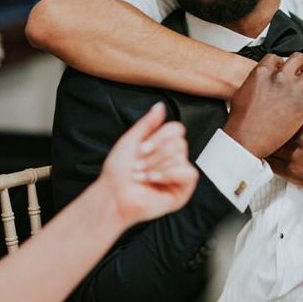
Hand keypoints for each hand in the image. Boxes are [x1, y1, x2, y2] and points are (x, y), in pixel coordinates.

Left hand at [98, 102, 197, 226]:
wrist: (113, 196)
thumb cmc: (118, 172)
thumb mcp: (131, 140)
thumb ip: (147, 123)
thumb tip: (160, 105)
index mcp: (164, 145)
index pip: (176, 129)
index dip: (159, 137)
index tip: (141, 148)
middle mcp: (174, 157)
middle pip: (179, 143)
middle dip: (155, 155)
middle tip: (139, 165)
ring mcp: (179, 173)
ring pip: (181, 157)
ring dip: (156, 167)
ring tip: (143, 176)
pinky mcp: (183, 189)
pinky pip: (189, 173)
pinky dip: (170, 174)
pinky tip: (154, 180)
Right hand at [223, 53, 302, 158]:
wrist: (245, 139)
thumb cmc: (240, 122)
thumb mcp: (241, 93)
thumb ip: (254, 83)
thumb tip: (258, 83)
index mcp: (262, 73)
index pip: (276, 57)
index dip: (282, 62)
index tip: (285, 68)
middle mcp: (279, 78)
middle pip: (298, 59)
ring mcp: (292, 91)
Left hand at [267, 110, 302, 220]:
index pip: (290, 106)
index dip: (282, 105)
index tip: (280, 105)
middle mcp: (301, 136)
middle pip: (276, 121)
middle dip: (269, 118)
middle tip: (265, 116)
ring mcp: (293, 154)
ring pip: (269, 140)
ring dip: (264, 135)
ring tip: (261, 132)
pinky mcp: (288, 170)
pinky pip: (268, 159)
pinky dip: (264, 152)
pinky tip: (264, 148)